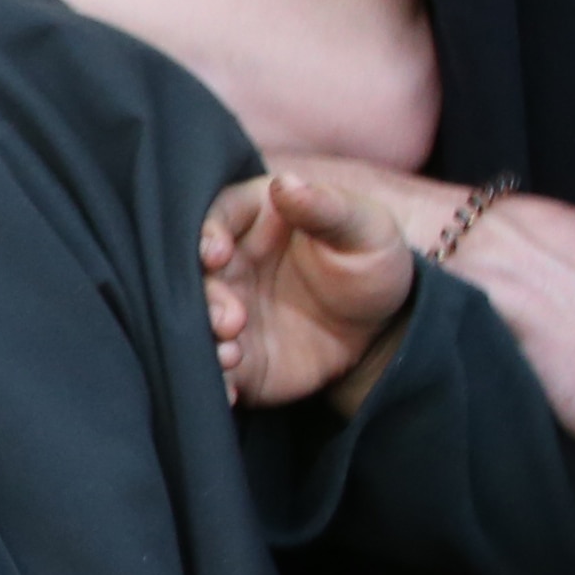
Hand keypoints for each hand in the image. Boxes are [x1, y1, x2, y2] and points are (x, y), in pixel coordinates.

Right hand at [201, 167, 418, 410]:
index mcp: (254, 219)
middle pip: (193, 273)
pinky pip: (214, 368)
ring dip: (202, 340)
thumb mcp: (366, 229)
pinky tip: (230, 391)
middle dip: (204, 297)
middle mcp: (228, 263)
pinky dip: (216, 382)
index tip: (215, 254)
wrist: (382, 328)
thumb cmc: (371, 262)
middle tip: (229, 318)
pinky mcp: (234, 354)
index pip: (216, 217)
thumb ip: (327, 207)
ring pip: (195, 321)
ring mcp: (226, 309)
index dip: (207, 234)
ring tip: (228, 355)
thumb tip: (286, 183)